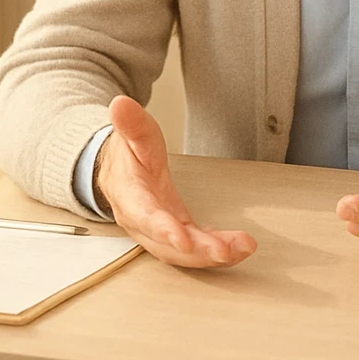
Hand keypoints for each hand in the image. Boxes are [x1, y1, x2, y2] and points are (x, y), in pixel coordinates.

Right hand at [96, 94, 256, 267]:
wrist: (117, 169)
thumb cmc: (127, 153)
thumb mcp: (132, 133)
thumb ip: (131, 122)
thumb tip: (120, 104)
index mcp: (130, 196)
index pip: (145, 216)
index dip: (164, 229)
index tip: (183, 240)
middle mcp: (142, 221)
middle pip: (167, 243)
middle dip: (197, 251)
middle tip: (226, 251)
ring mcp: (157, 230)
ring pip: (181, 252)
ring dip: (211, 255)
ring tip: (242, 248)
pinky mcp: (173, 231)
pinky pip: (193, 248)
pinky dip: (214, 250)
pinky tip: (237, 249)